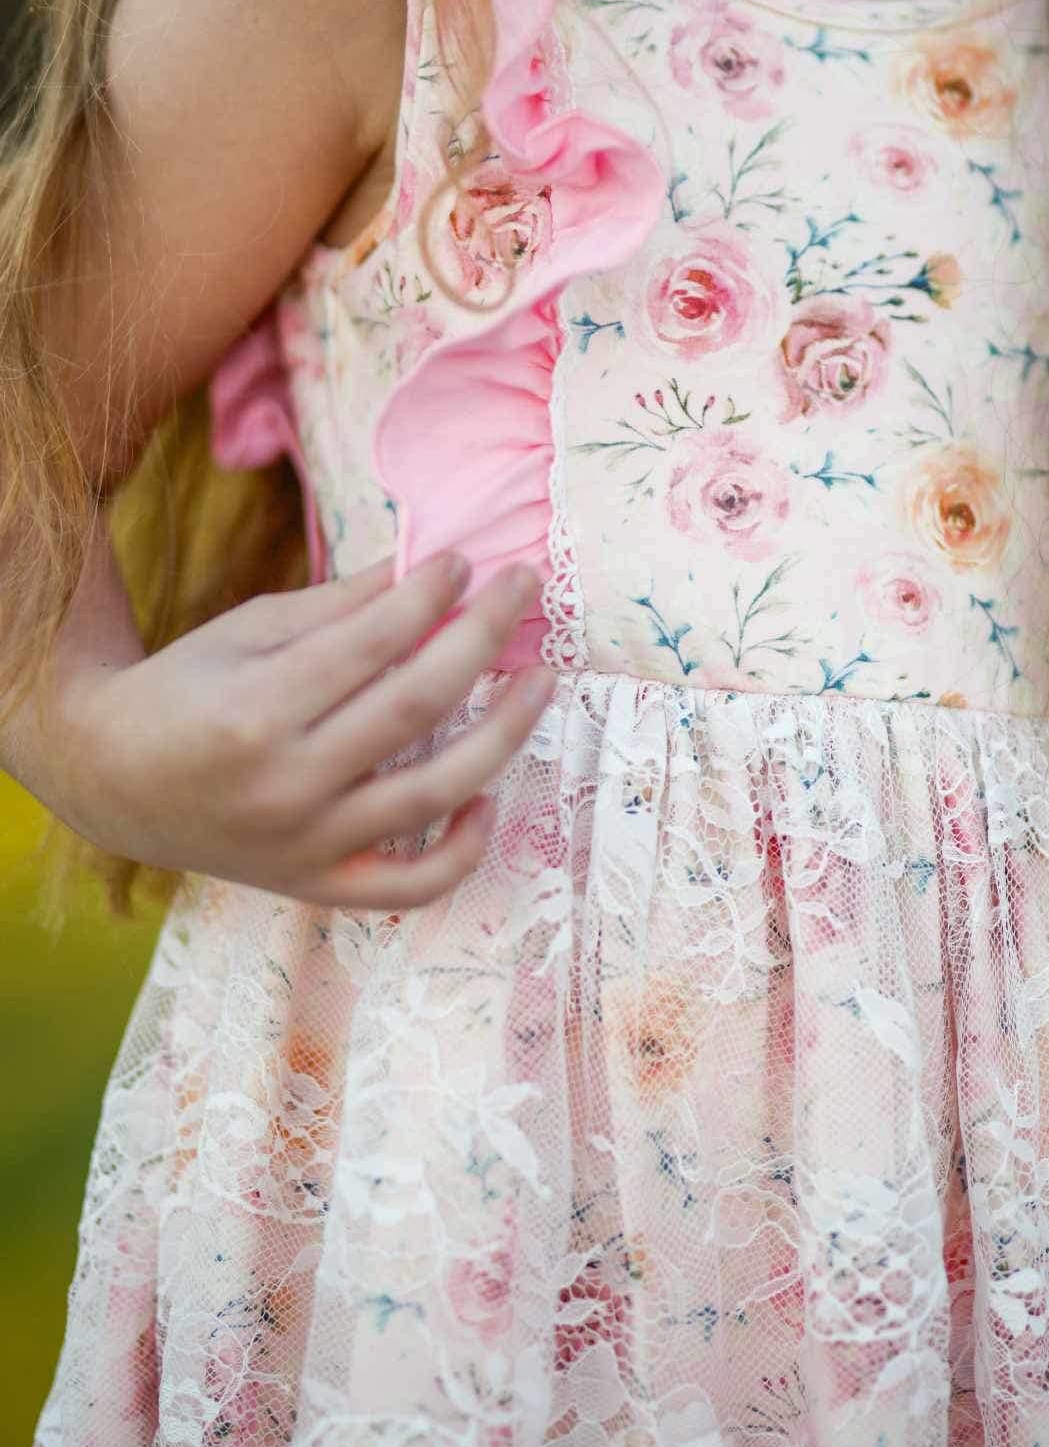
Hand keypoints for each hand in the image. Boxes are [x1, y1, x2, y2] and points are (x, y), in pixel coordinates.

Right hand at [59, 551, 555, 908]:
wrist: (109, 781)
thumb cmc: (183, 690)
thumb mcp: (245, 632)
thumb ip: (341, 606)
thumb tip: (434, 569)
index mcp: (256, 710)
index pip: (374, 643)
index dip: (431, 594)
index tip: (466, 561)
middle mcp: (286, 784)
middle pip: (417, 706)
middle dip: (484, 636)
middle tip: (523, 587)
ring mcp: (307, 844)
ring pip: (435, 792)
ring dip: (505, 731)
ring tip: (541, 679)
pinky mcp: (318, 885)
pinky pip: (412, 886)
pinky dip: (464, 849)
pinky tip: (488, 795)